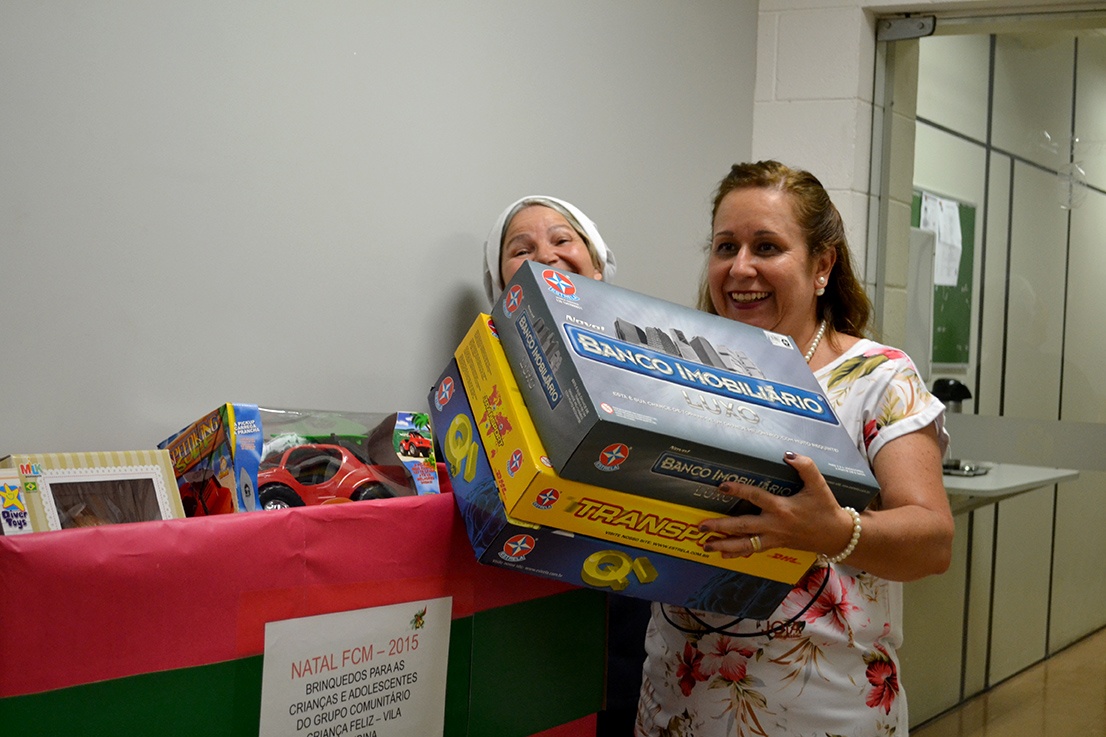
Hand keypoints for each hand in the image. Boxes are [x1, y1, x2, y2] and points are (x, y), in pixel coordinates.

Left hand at [698, 451, 855, 558]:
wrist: (836, 536)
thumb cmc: (825, 508)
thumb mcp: (818, 484)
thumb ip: (805, 466)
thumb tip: (788, 454)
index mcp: (782, 508)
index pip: (756, 497)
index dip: (739, 490)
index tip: (721, 486)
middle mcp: (774, 525)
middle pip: (743, 527)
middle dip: (721, 527)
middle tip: (701, 526)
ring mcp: (773, 538)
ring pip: (745, 545)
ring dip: (724, 546)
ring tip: (705, 546)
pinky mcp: (775, 545)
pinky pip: (753, 550)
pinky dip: (737, 553)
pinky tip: (723, 555)